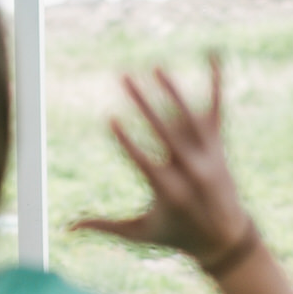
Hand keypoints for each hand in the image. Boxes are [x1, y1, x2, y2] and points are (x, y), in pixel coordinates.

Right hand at [72, 56, 252, 267]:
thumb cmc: (176, 235)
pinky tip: (212, 53)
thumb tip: (66, 227)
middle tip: (124, 77)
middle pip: (166, 131)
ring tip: (155, 68)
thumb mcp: (139, 234)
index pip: (145, 161)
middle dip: (144, 103)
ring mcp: (208, 155)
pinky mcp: (218, 144)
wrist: (225, 239)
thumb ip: (103, 226)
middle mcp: (191, 170)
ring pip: (190, 117)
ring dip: (172, 90)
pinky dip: (216, 82)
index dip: (127, 141)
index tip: (109, 119)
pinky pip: (217, 109)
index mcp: (169, 191)